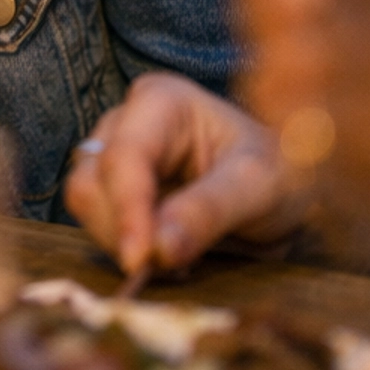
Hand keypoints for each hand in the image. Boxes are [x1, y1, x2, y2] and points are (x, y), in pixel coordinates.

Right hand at [63, 70, 311, 275]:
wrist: (283, 187)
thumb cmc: (279, 173)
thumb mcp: (259, 189)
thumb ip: (209, 213)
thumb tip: (157, 251)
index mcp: (162, 101)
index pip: (125, 157)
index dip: (126, 211)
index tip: (140, 261)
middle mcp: (127, 119)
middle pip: (92, 180)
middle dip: (123, 229)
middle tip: (171, 267)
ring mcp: (114, 152)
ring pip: (86, 202)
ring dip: (121, 241)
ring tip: (175, 260)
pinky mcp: (112, 187)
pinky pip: (96, 221)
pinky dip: (125, 245)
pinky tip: (164, 253)